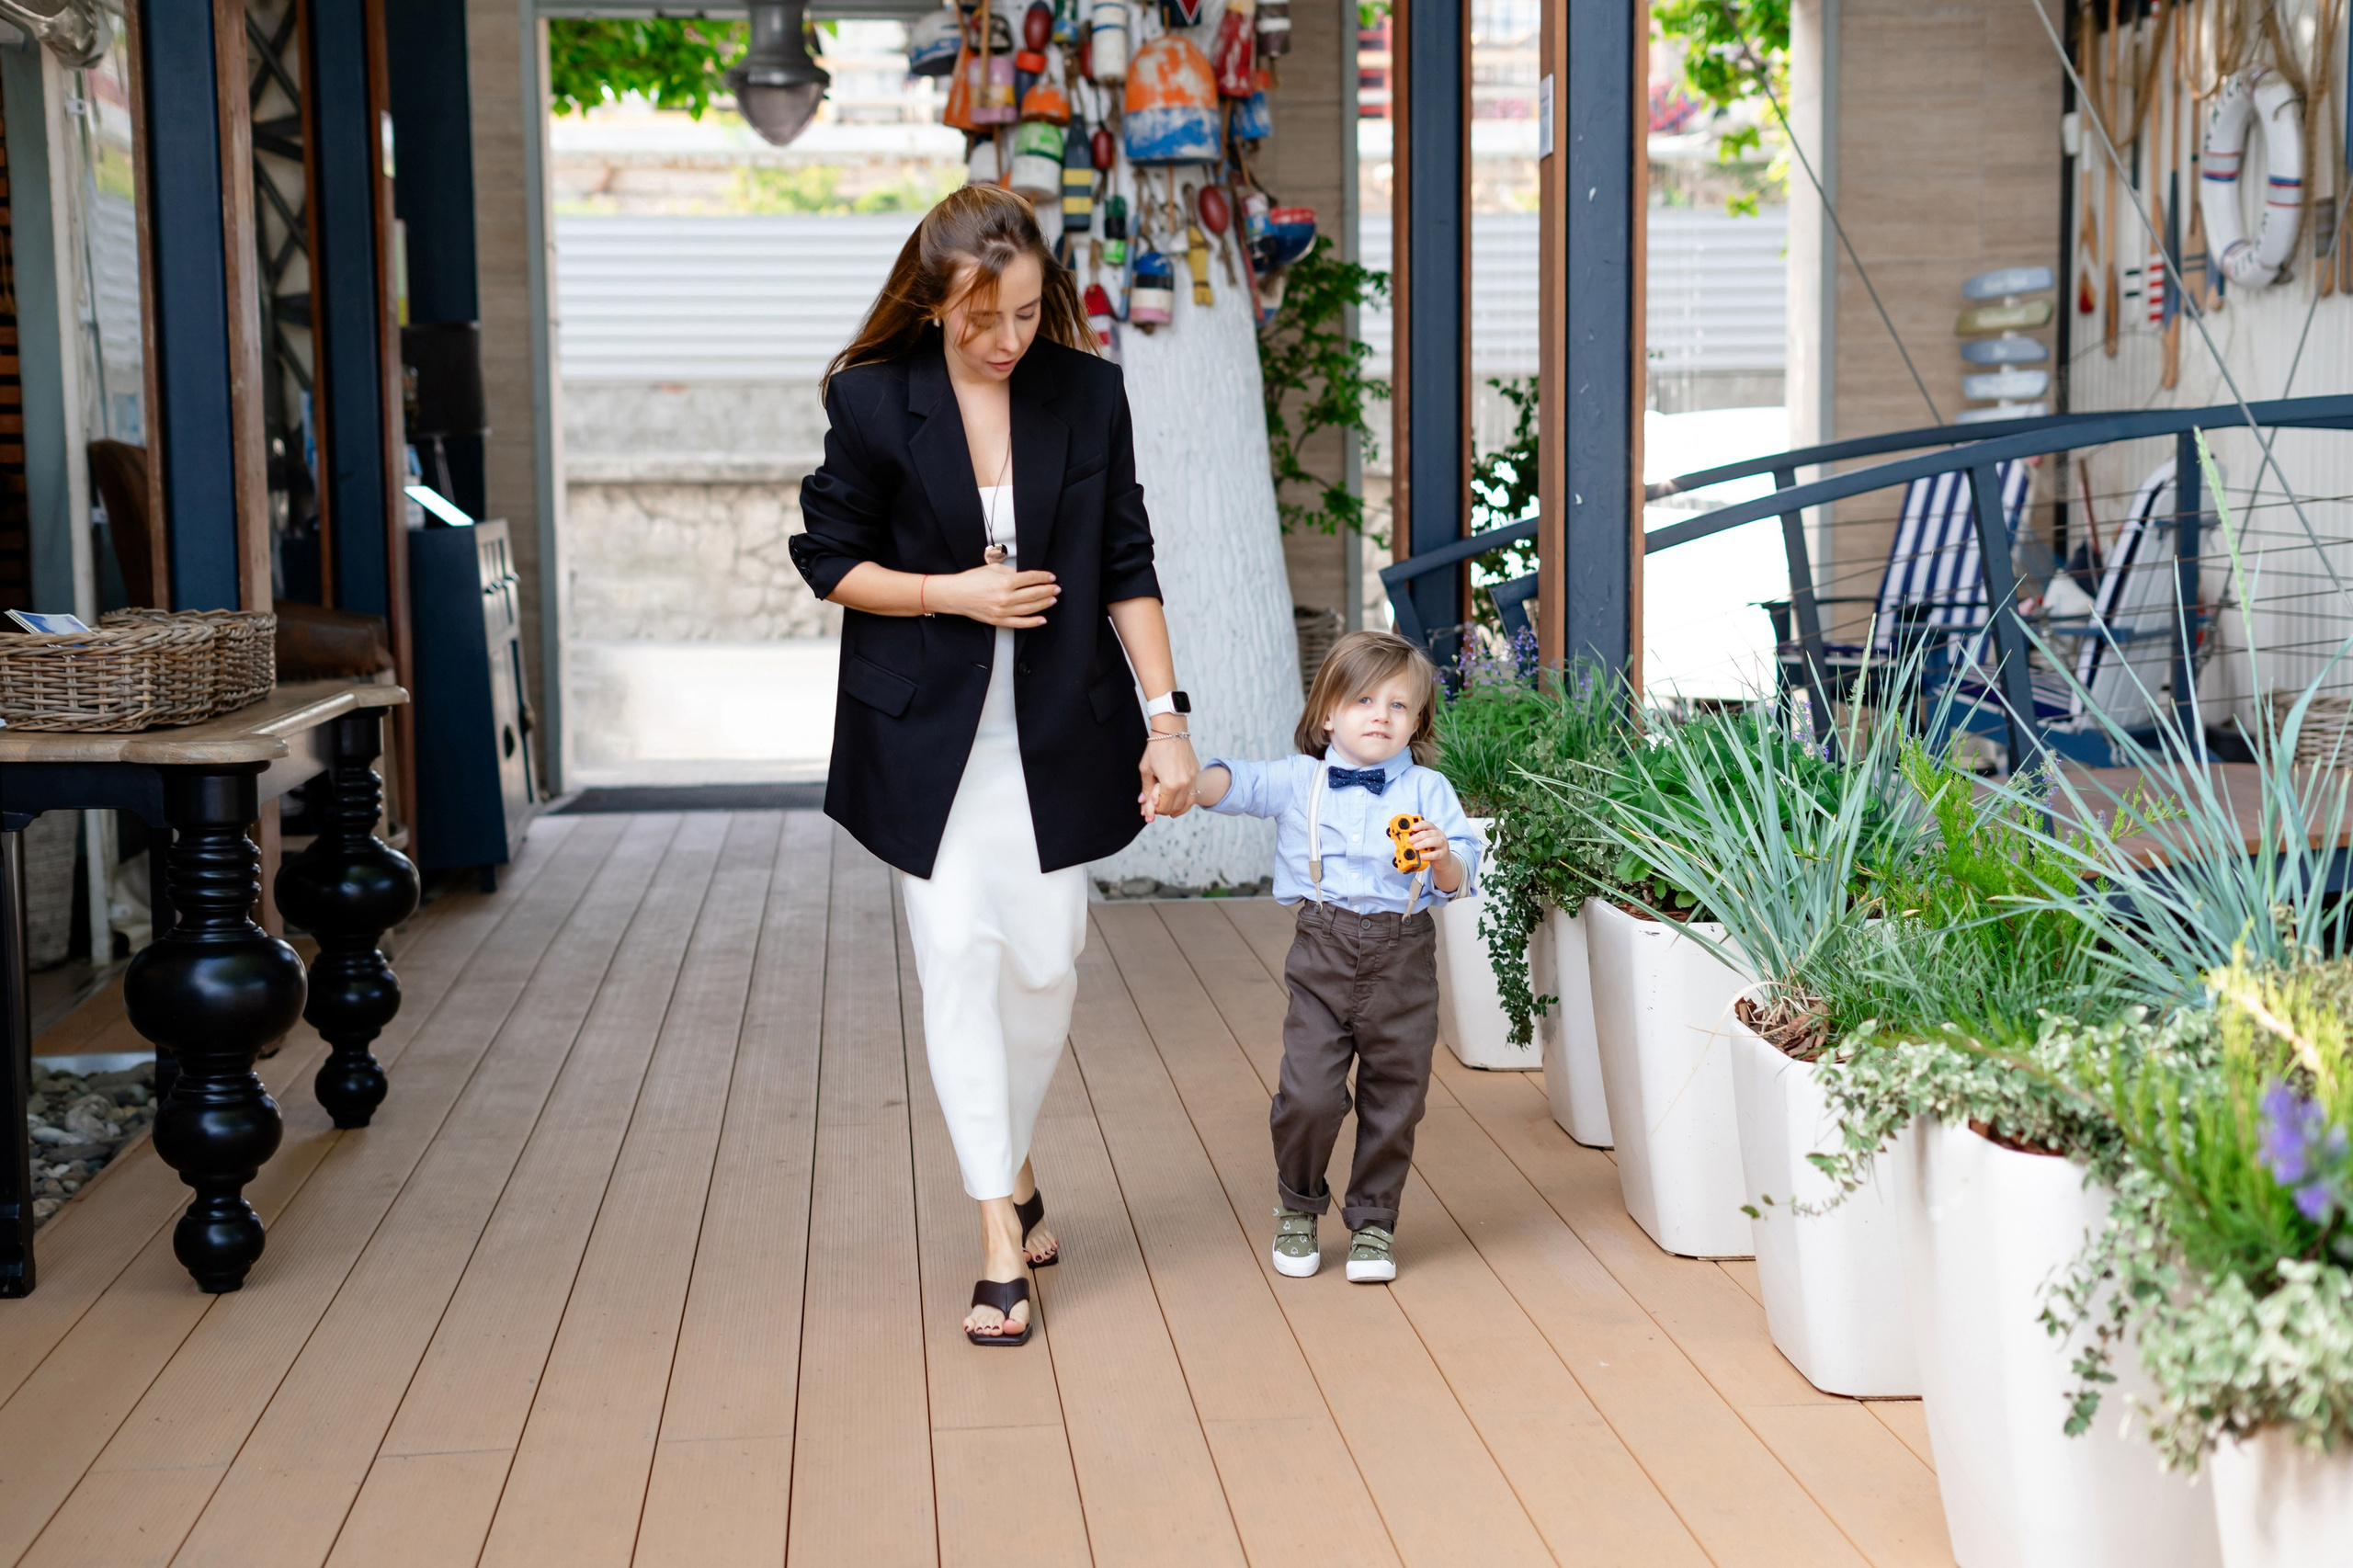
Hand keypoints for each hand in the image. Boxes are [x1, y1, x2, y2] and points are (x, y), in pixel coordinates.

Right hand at [929, 564, 1058, 627]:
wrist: (955, 595)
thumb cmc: (970, 580)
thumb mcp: (992, 569)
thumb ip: (1010, 571)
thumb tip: (1024, 575)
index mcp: (1005, 582)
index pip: (1030, 578)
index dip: (1043, 577)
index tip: (1051, 577)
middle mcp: (1006, 597)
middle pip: (1034, 594)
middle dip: (1048, 590)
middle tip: (1056, 588)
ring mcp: (1003, 611)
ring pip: (1030, 608)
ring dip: (1044, 604)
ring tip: (1052, 600)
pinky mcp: (999, 621)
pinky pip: (1020, 623)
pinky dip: (1033, 622)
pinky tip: (1042, 619)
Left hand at [1137, 729, 1197, 821]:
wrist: (1171, 730)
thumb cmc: (1156, 748)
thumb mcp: (1146, 769)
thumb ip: (1146, 789)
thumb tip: (1143, 803)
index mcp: (1170, 784)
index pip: (1163, 807)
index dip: (1153, 810)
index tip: (1147, 809)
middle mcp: (1184, 784)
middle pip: (1174, 808)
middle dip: (1163, 810)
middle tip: (1154, 809)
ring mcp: (1193, 778)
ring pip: (1187, 804)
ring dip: (1176, 809)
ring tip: (1169, 812)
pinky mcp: (1196, 772)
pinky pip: (1193, 794)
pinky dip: (1186, 802)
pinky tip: (1179, 804)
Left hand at [1407, 821, 1452, 872]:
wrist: (1443, 861)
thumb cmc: (1432, 849)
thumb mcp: (1425, 842)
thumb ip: (1417, 839)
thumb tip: (1404, 838)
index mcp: (1434, 830)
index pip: (1428, 824)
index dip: (1420, 825)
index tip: (1412, 827)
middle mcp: (1439, 836)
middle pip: (1430, 833)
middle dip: (1419, 836)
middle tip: (1410, 840)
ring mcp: (1443, 844)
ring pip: (1434, 841)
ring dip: (1423, 843)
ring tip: (1415, 847)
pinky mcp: (1443, 854)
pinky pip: (1436, 854)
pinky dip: (1428, 855)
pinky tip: (1422, 856)